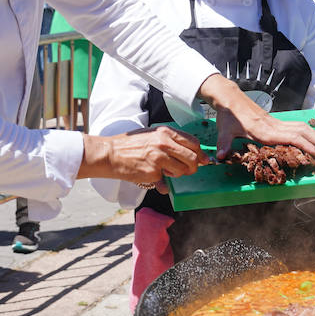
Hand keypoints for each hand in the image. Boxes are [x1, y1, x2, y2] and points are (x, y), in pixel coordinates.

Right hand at [79, 126, 204, 191]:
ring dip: (178, 174)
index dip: (200, 153)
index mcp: (165, 132)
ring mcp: (159, 159)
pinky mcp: (153, 173)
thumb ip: (170, 141)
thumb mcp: (152, 134)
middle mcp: (164, 144)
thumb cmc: (130, 144)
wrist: (111, 154)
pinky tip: (154, 177)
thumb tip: (189, 151)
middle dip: (193, 166)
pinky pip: (166, 181)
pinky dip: (163, 183)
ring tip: (167, 171)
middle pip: (192, 158)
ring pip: (182, 170)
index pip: (193, 142)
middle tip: (189, 170)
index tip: (203, 159)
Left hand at [199, 75, 314, 158]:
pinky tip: (311, 141)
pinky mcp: (276, 122)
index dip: (307, 146)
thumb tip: (220, 157)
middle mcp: (275, 127)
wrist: (230, 99)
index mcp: (265, 131)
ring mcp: (276, 123)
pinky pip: (296, 127)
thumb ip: (224, 145)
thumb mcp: (225, 131)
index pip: (292, 138)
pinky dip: (307, 134)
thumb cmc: (229, 116)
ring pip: (302, 128)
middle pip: (303, 132)